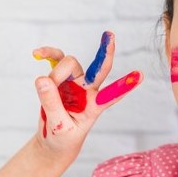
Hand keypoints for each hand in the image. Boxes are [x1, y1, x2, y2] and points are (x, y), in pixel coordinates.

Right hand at [32, 31, 142, 158]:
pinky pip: (56, 59)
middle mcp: (88, 90)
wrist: (54, 141)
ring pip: (70, 63)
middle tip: (110, 35)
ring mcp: (75, 82)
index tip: (141, 75)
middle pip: (98, 68)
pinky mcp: (60, 78)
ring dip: (55, 74)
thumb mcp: (59, 127)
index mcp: (95, 105)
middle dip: (106, 52)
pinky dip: (48, 54)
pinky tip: (36, 54)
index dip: (125, 85)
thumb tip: (42, 79)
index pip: (112, 94)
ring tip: (44, 87)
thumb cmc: (63, 137)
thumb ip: (52, 104)